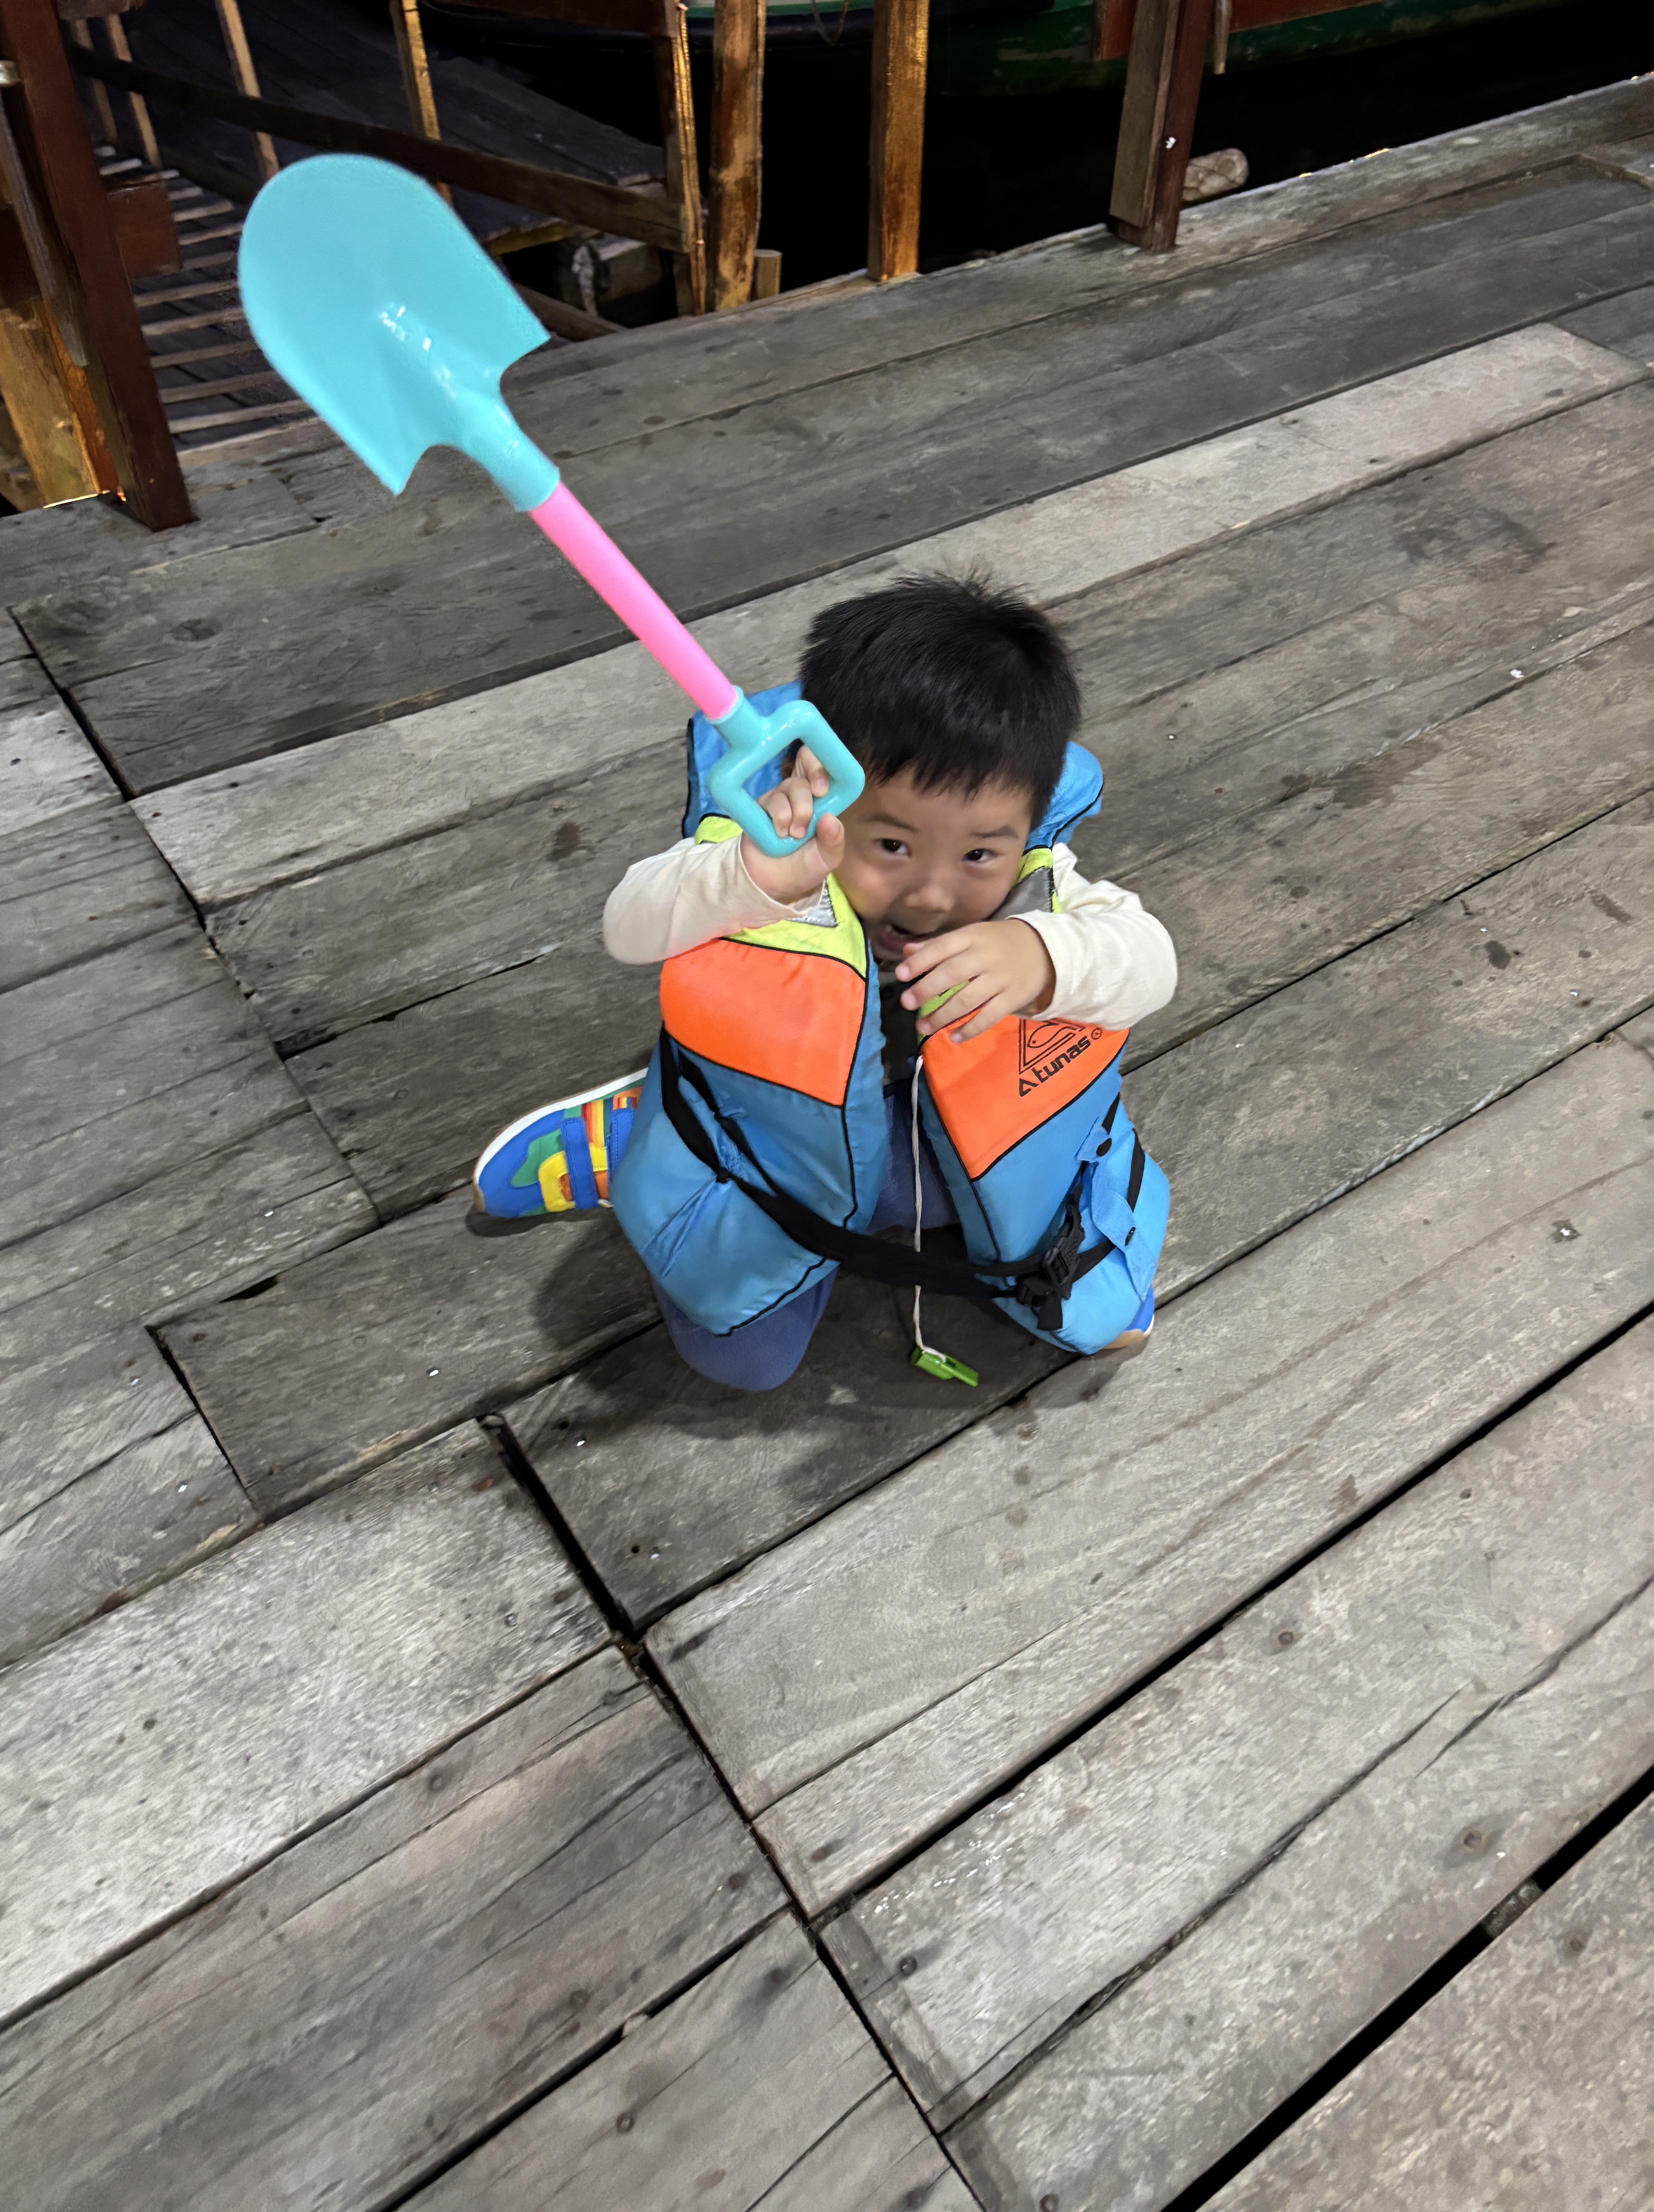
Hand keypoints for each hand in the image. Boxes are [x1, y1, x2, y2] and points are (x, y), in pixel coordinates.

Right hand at [739, 742, 846, 903]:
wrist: (774, 884)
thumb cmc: (804, 866)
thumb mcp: (827, 858)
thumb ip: (834, 840)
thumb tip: (831, 818)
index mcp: (821, 801)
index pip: (822, 767)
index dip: (822, 768)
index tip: (822, 790)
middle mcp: (800, 795)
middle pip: (804, 774)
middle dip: (808, 799)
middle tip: (807, 821)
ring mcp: (780, 798)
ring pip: (789, 787)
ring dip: (796, 813)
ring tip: (793, 836)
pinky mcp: (761, 807)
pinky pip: (772, 801)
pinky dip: (780, 818)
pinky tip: (779, 834)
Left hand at [896, 918, 1055, 1042]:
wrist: (1044, 950)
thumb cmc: (998, 942)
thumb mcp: (971, 935)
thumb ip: (939, 945)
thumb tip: (906, 952)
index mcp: (972, 937)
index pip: (942, 947)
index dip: (920, 961)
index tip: (900, 974)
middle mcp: (986, 957)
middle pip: (953, 974)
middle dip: (927, 989)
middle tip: (906, 1003)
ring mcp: (1001, 979)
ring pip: (968, 999)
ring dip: (943, 1015)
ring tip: (922, 1027)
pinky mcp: (1013, 998)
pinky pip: (990, 1016)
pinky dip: (972, 1028)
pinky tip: (954, 1037)